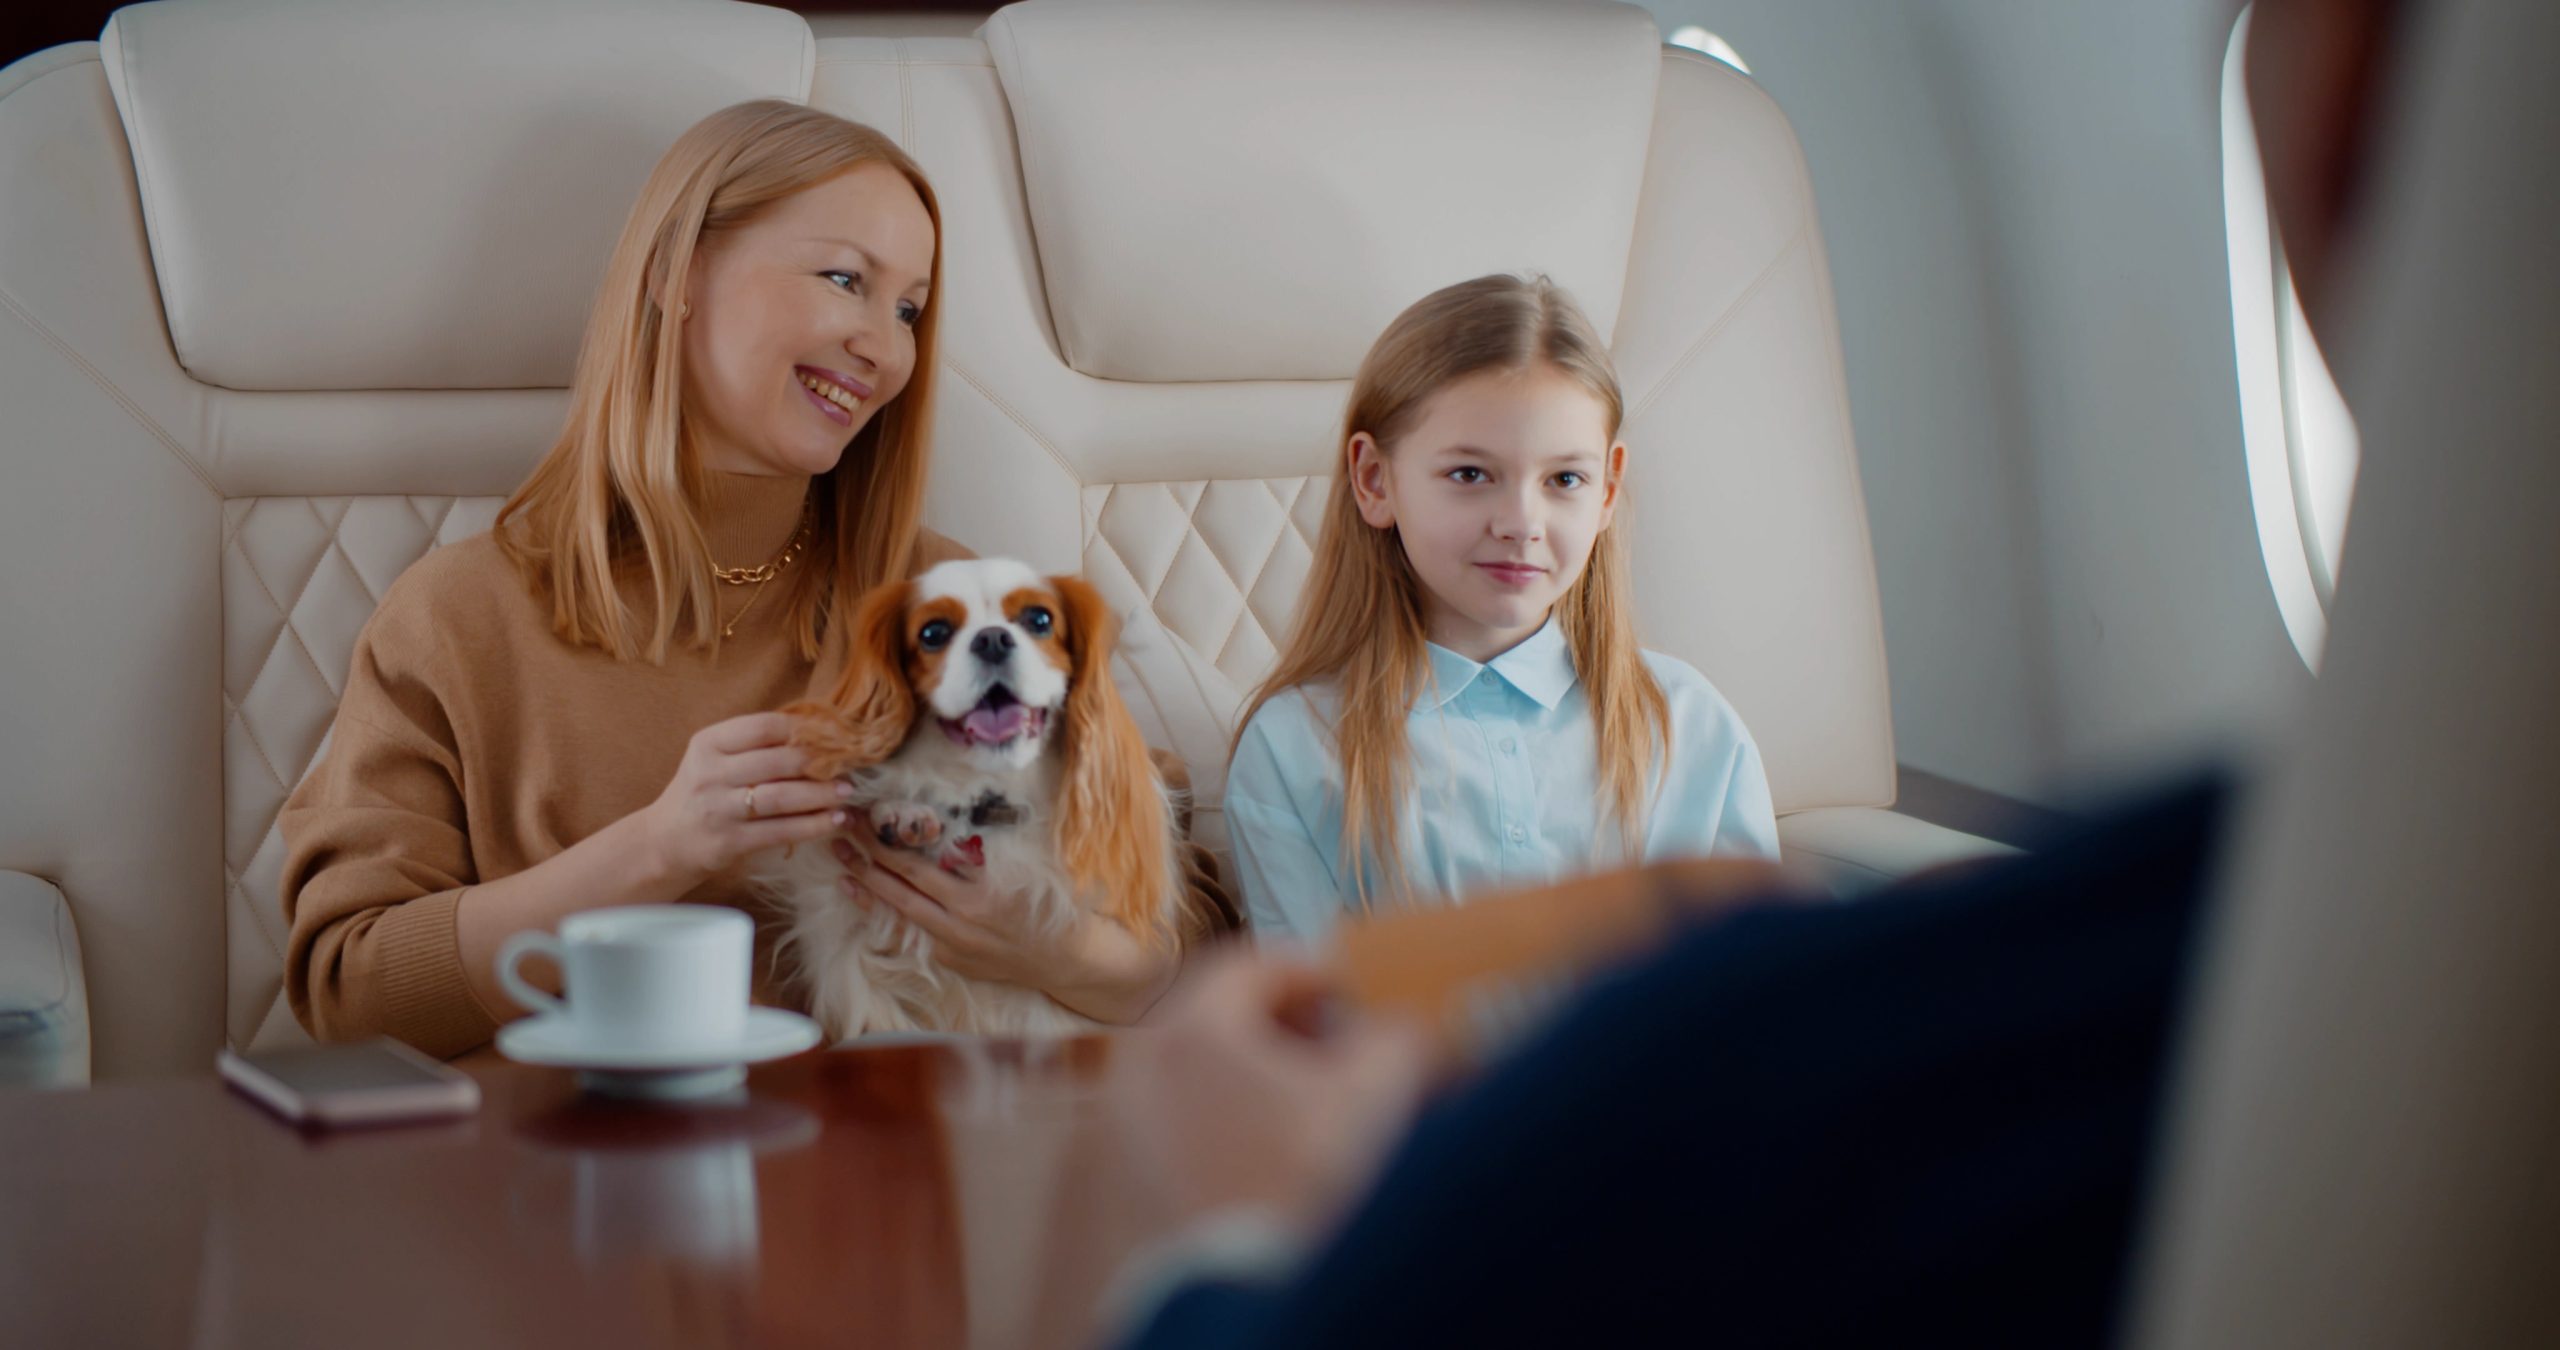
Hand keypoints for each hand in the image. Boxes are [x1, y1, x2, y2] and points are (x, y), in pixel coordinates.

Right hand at [638, 712, 852, 888]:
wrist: (665, 841)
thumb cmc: (704, 792)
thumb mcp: (716, 758)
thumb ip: (755, 743)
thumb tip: (819, 728)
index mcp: (708, 743)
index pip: (763, 726)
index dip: (804, 728)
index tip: (835, 733)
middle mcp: (710, 773)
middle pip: (777, 761)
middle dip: (820, 762)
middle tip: (851, 764)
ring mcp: (719, 809)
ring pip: (781, 797)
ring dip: (821, 794)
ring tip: (847, 792)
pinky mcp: (729, 841)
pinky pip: (780, 831)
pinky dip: (813, 825)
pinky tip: (835, 821)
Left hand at [830, 833, 1156, 993]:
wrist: (1065, 958)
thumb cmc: (1050, 904)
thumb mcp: (1022, 870)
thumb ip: (981, 856)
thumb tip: (941, 828)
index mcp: (978, 896)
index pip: (917, 866)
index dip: (885, 842)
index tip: (864, 817)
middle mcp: (960, 924)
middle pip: (899, 887)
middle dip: (866, 857)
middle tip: (840, 832)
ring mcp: (952, 946)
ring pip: (898, 913)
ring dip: (867, 886)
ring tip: (841, 863)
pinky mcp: (951, 961)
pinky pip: (913, 932)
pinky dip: (886, 913)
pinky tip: (864, 897)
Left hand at [1108, 948, 1433, 1234]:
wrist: (1241, 1296)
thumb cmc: (1299, 1189)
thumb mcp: (1372, 1098)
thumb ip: (1394, 1043)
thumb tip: (1403, 1034)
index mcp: (1191, 1030)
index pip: (1251, 965)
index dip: (1312, 971)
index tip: (1348, 989)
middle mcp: (1138, 1069)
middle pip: (1213, 1019)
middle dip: (1280, 1027)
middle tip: (1330, 1046)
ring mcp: (1119, 1130)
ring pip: (1188, 1077)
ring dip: (1247, 1078)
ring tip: (1302, 1109)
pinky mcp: (1119, 1187)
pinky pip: (1169, 1129)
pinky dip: (1216, 1125)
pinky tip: (1262, 1159)